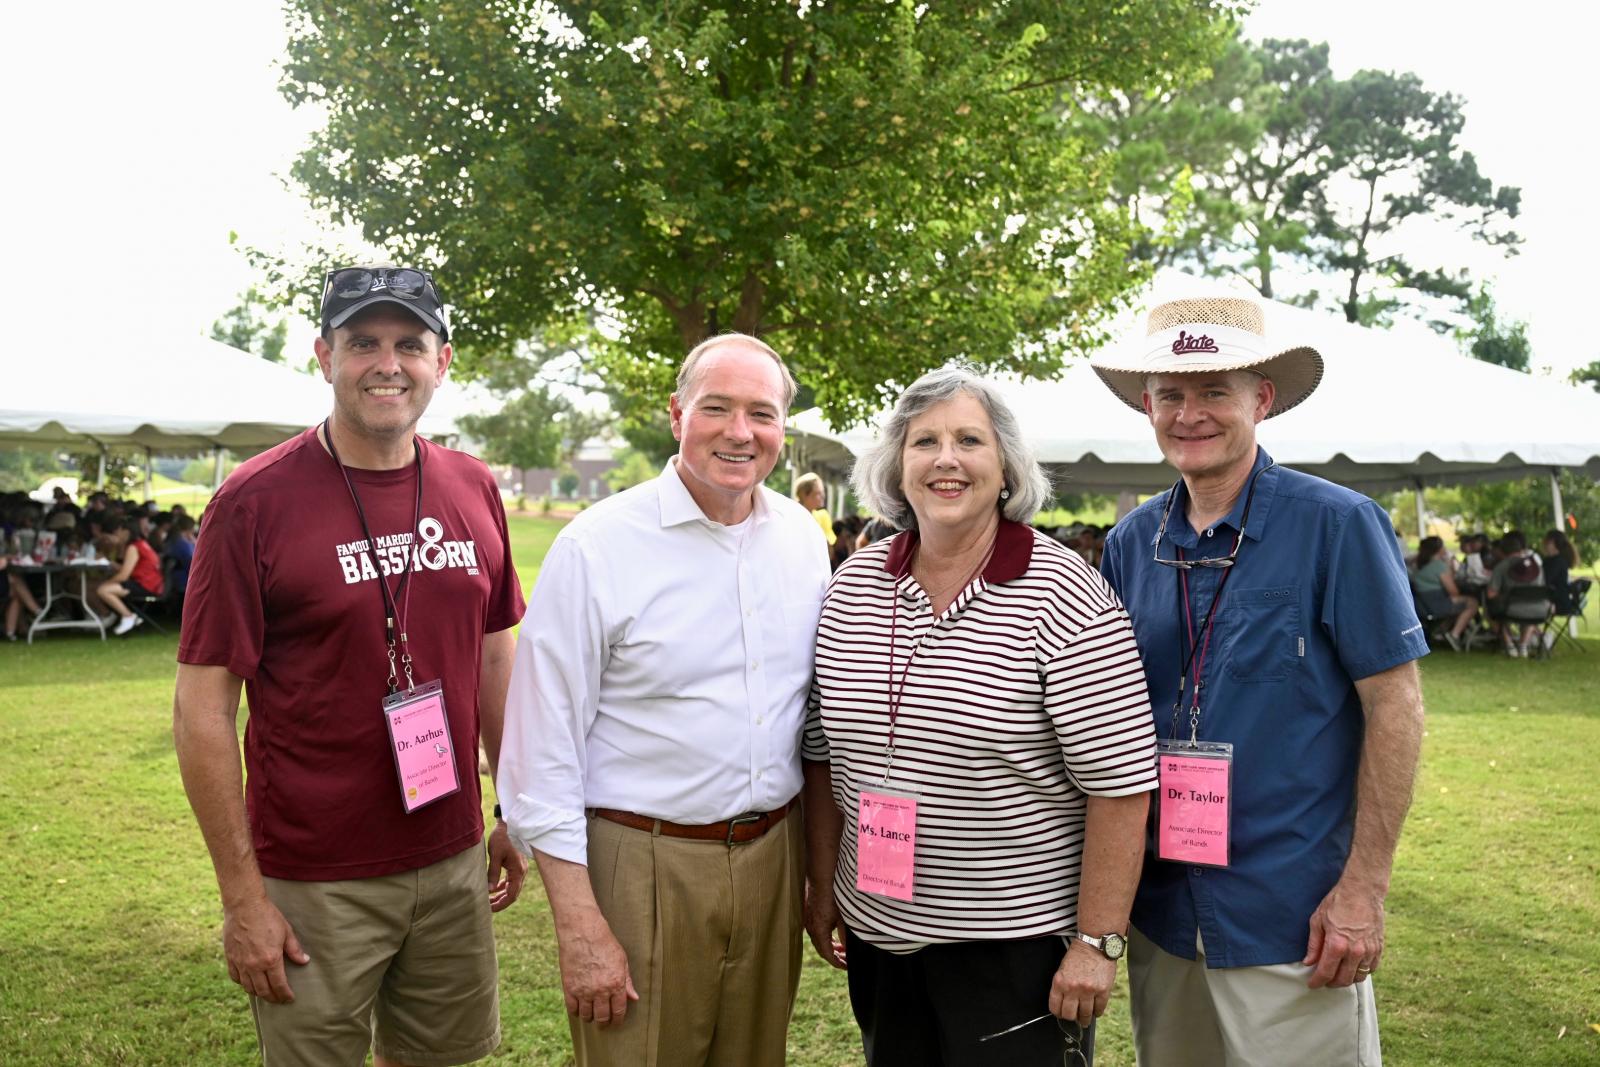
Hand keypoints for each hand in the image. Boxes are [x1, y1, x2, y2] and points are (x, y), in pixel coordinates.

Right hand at [222, 894, 309, 1003]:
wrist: (244, 906)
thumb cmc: (268, 916)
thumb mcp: (286, 932)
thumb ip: (294, 950)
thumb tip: (304, 961)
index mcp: (271, 959)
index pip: (279, 985)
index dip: (285, 994)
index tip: (289, 998)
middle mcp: (254, 965)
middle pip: (263, 991)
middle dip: (273, 998)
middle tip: (279, 999)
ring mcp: (241, 963)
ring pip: (248, 987)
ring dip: (258, 993)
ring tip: (266, 993)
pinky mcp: (230, 958)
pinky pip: (235, 978)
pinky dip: (243, 983)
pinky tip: (249, 983)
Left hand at [485, 821, 527, 912]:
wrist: (509, 824)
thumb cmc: (502, 838)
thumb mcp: (495, 855)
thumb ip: (493, 873)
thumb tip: (489, 890)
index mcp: (518, 871)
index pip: (511, 894)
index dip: (501, 904)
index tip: (489, 909)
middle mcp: (521, 872)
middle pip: (513, 893)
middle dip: (501, 902)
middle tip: (486, 907)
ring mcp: (520, 869)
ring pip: (512, 888)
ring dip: (501, 895)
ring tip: (488, 900)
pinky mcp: (516, 865)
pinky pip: (511, 880)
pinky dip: (503, 886)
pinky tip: (494, 889)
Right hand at [555, 909, 638, 1027]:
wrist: (582, 932)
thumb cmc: (604, 943)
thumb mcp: (622, 960)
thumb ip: (627, 981)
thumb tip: (634, 998)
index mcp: (616, 984)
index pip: (618, 1011)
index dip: (617, 1020)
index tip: (616, 1022)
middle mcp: (600, 991)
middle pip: (602, 1017)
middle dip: (604, 1023)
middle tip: (603, 1023)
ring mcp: (584, 991)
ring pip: (587, 1015)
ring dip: (590, 1018)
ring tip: (591, 1015)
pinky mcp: (569, 988)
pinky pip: (572, 1009)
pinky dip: (576, 1012)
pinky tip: (579, 1008)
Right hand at [803, 882, 847, 969]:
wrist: (821, 879)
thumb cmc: (833, 897)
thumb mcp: (843, 917)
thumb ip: (845, 935)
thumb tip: (848, 949)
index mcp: (819, 931)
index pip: (828, 954)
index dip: (837, 963)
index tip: (846, 966)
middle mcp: (811, 929)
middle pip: (822, 950)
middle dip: (834, 956)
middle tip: (846, 960)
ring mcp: (808, 922)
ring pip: (819, 941)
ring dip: (830, 947)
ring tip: (842, 949)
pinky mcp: (809, 916)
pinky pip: (816, 933)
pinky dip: (826, 938)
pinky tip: (833, 936)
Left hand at [1050, 941, 1114, 1027]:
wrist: (1095, 945)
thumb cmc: (1078, 956)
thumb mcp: (1062, 970)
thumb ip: (1061, 987)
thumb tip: (1063, 1005)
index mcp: (1060, 982)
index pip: (1055, 1008)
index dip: (1058, 1014)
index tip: (1062, 1014)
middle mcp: (1073, 988)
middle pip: (1069, 1015)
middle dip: (1072, 1018)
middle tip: (1074, 1018)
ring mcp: (1088, 991)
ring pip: (1085, 1015)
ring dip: (1085, 1019)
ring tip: (1085, 1019)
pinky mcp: (1103, 991)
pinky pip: (1099, 1009)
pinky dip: (1097, 1012)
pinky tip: (1095, 1010)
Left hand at [1303, 879, 1385, 987]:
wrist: (1362, 891)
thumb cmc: (1337, 902)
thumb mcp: (1318, 920)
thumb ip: (1313, 944)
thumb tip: (1308, 962)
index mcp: (1337, 945)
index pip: (1325, 973)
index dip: (1317, 982)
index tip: (1312, 984)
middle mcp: (1355, 952)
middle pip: (1343, 980)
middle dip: (1331, 984)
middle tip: (1324, 980)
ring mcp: (1369, 951)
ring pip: (1358, 977)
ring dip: (1347, 979)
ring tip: (1338, 974)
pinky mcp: (1379, 948)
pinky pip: (1371, 969)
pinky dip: (1361, 971)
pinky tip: (1352, 967)